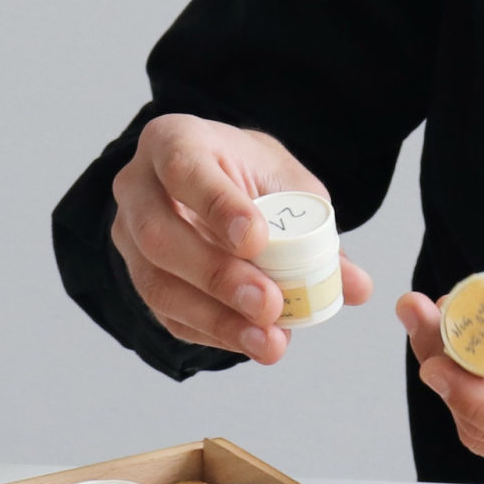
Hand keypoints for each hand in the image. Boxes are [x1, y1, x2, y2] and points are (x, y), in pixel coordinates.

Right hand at [109, 114, 372, 363]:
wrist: (215, 181)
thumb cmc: (248, 175)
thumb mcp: (288, 184)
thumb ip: (316, 230)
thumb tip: (354, 287)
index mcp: (173, 141)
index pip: (183, 169)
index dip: (218, 206)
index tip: (256, 239)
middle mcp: (138, 187)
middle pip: (161, 236)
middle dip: (218, 276)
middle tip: (269, 304)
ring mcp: (129, 236)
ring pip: (156, 284)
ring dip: (216, 319)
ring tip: (268, 341)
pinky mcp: (137, 277)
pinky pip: (166, 314)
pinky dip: (211, 332)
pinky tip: (250, 342)